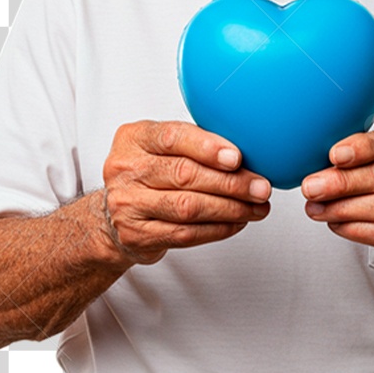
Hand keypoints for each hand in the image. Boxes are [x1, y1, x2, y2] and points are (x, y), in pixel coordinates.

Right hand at [100, 120, 270, 266]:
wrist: (113, 215)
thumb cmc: (149, 173)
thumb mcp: (160, 146)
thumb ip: (193, 142)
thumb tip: (248, 151)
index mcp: (133, 138)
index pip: (172, 137)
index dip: (207, 147)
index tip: (237, 157)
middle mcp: (125, 169)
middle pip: (184, 174)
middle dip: (230, 182)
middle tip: (260, 186)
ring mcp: (127, 204)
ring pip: (188, 207)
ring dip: (230, 208)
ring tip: (257, 207)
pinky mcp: (137, 235)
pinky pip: (185, 233)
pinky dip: (218, 228)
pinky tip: (238, 221)